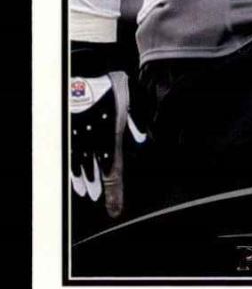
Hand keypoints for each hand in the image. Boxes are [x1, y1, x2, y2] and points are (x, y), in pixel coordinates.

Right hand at [70, 70, 146, 217]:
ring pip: (82, 166)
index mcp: (112, 138)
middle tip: (98, 200)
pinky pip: (71, 156)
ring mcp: (82, 140)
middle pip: (97, 173)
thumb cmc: (111, 91)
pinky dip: (73, 169)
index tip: (114, 208)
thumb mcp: (129, 104)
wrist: (88, 80)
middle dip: (99, 188)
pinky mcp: (71, 134)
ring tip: (86, 192)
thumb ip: (136, 123)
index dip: (115, 192)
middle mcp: (96, 144)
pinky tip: (74, 176)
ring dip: (85, 181)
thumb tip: (143, 138)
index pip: (113, 172)